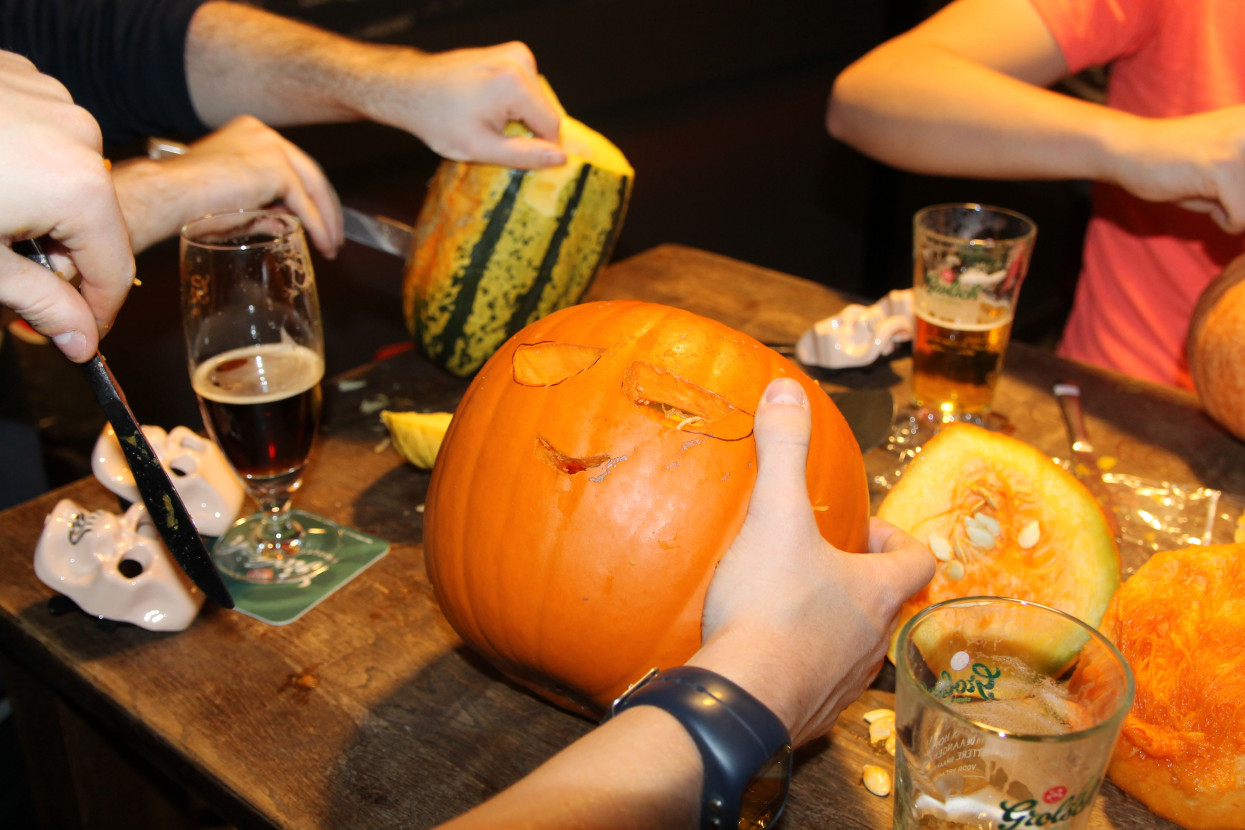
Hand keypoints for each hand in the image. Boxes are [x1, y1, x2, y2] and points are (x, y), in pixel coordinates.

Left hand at [0, 51, 134, 361]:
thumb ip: (39, 304)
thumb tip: (81, 340)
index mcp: (79, 186)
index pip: (113, 268)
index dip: (96, 310)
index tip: (78, 332)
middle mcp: (78, 134)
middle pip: (91, 218)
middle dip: (56, 249)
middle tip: (3, 261)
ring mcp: (49, 96)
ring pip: (65, 172)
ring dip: (36, 200)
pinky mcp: (18, 74)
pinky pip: (39, 130)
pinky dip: (17, 155)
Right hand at [112, 115, 342, 256]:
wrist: (169, 196)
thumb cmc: (190, 201)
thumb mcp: (236, 203)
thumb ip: (265, 210)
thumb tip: (287, 225)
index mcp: (252, 134)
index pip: (294, 165)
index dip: (311, 196)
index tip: (320, 221)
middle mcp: (264, 134)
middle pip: (311, 174)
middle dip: (327, 210)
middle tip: (334, 238)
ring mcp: (271, 147)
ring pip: (315, 187)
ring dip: (327, 221)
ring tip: (331, 247)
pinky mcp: (276, 168)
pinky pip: (305, 204)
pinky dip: (318, 227)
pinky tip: (323, 244)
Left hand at [368, 42, 566, 168]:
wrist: (410, 88)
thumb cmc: (437, 118)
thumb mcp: (480, 147)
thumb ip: (524, 155)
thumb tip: (560, 159)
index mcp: (515, 84)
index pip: (551, 125)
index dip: (539, 147)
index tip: (514, 155)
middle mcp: (520, 61)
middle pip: (545, 110)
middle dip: (527, 129)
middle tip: (493, 136)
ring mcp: (515, 53)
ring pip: (537, 101)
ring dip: (519, 116)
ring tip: (486, 119)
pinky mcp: (510, 52)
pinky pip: (526, 88)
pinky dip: (513, 102)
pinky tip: (486, 106)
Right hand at [691, 378, 934, 745]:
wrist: (743, 699)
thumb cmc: (770, 606)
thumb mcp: (775, 516)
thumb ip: (783, 450)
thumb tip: (785, 389)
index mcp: (876, 592)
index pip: (917, 562)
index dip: (899, 539)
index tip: (866, 529)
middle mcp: (872, 641)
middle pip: (884, 603)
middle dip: (857, 579)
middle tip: (819, 560)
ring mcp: (844, 684)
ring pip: (854, 646)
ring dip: (832, 621)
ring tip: (789, 601)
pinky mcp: (811, 713)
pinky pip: (816, 682)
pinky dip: (800, 662)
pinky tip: (763, 649)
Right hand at [1108, 105, 1244, 232]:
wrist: (1132, 149)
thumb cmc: (1185, 163)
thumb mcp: (1236, 165)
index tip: (1228, 186)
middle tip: (1227, 192)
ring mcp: (1244, 148)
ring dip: (1240, 211)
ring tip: (1214, 192)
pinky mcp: (1224, 169)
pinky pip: (1240, 219)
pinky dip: (1222, 219)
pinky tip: (1200, 195)